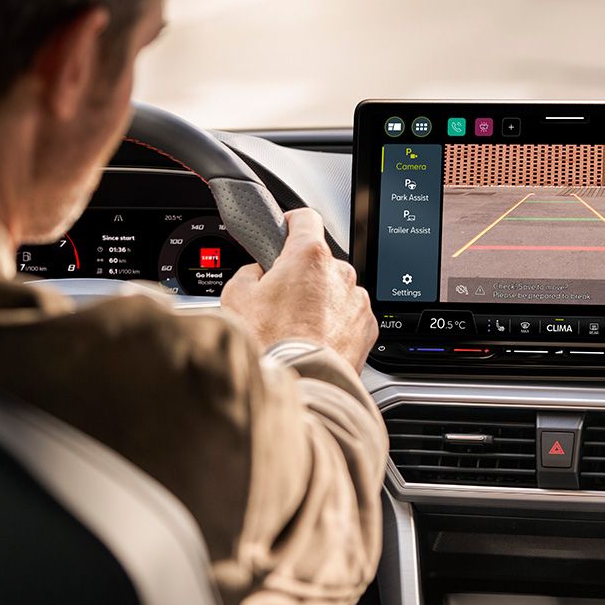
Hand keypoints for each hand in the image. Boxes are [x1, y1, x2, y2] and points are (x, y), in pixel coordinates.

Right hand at [221, 208, 376, 371]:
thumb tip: (257, 273)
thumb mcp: (237, 297)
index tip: (285, 231)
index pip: (305, 218)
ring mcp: (357, 301)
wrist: (300, 387)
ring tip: (297, 328)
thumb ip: (249, 272)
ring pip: (335, 291)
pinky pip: (349, 317)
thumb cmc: (270, 345)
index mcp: (309, 256)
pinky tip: (315, 341)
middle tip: (279, 300)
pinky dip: (336, 325)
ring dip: (320, 302)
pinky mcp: (367, 328)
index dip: (291, 222)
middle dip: (301, 275)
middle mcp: (340, 273)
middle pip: (318, 262)